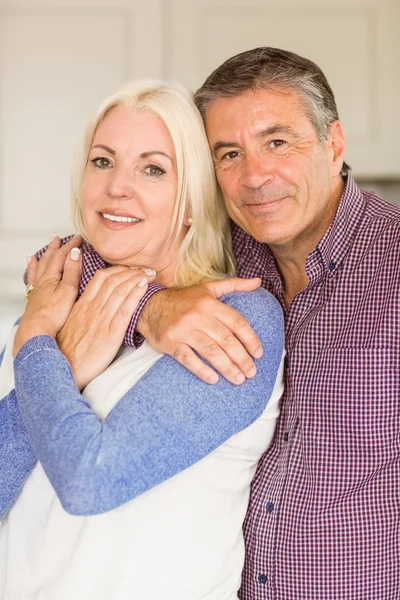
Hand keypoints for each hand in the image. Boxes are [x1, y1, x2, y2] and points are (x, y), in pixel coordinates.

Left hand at [13, 235, 82, 355]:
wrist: (36, 331)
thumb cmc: (53, 314)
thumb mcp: (68, 290)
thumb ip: (71, 271)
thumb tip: (75, 253)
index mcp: (51, 277)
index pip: (61, 256)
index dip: (70, 246)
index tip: (79, 238)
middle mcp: (42, 281)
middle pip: (48, 260)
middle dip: (54, 248)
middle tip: (57, 238)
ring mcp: (37, 291)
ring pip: (37, 269)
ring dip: (40, 259)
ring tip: (37, 253)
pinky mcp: (34, 301)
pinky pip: (31, 282)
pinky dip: (31, 275)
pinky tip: (31, 276)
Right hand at [57, 266, 155, 390]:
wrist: (65, 369)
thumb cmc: (68, 351)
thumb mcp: (73, 325)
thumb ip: (84, 312)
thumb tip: (96, 304)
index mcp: (82, 304)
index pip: (101, 278)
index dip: (117, 269)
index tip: (129, 268)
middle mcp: (92, 308)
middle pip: (113, 280)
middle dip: (131, 270)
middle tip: (145, 269)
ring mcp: (102, 319)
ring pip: (120, 290)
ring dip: (137, 278)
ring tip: (150, 274)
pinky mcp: (111, 333)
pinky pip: (125, 308)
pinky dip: (136, 294)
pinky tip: (144, 286)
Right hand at [138, 277, 262, 384]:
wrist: (149, 306)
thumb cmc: (183, 300)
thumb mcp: (208, 288)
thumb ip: (234, 285)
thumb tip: (258, 281)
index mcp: (210, 303)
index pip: (237, 323)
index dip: (251, 339)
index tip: (259, 354)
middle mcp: (198, 316)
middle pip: (226, 340)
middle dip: (242, 359)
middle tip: (252, 372)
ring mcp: (184, 330)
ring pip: (211, 352)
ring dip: (227, 368)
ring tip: (239, 379)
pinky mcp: (171, 343)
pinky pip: (189, 359)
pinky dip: (202, 370)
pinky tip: (214, 380)